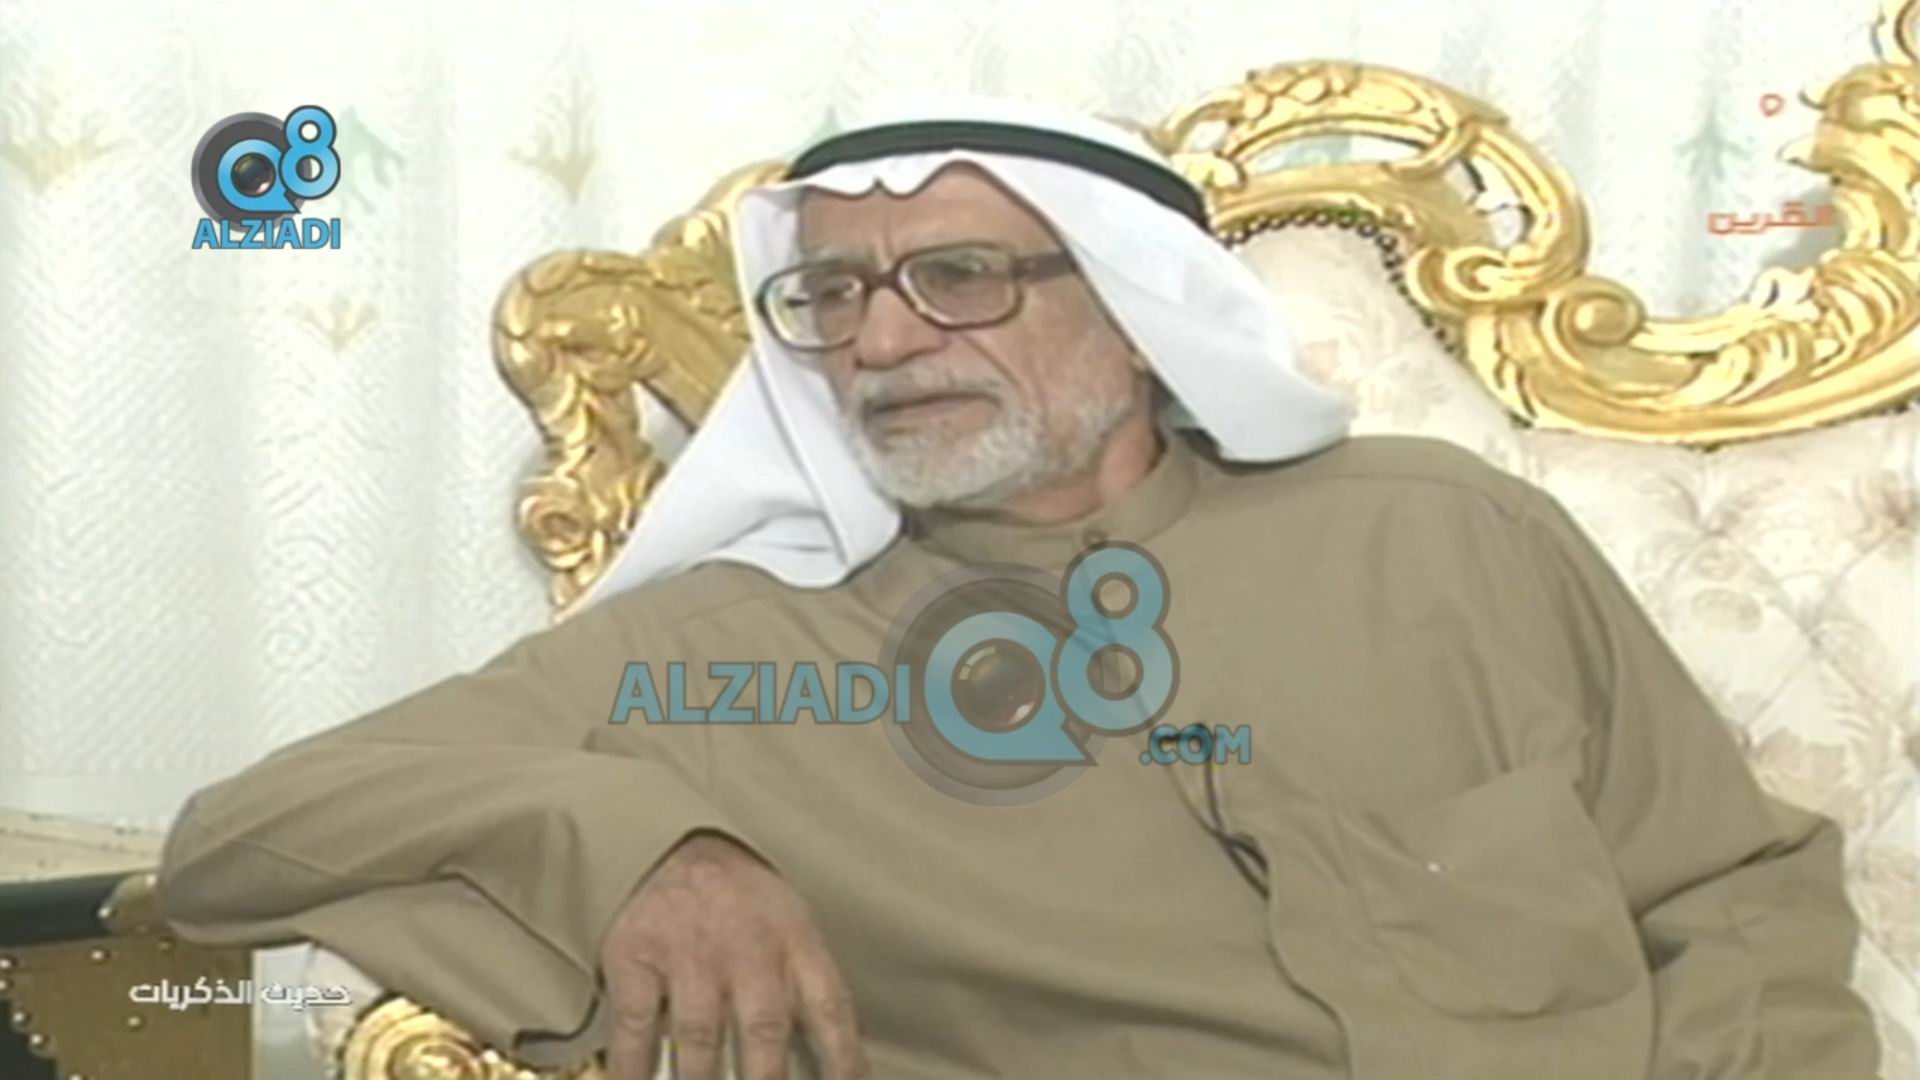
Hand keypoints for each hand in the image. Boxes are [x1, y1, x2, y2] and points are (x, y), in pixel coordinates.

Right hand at [599, 831, 870, 1079]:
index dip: (844, 1061)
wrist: (667, 838)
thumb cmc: (738, 896)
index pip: (831, 1009)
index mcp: (795, 940)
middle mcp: (747, 947)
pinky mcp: (638, 955)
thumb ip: (803, 982)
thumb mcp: (788, 920)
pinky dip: (633, 1068)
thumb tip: (823, 1059)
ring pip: (701, 1039)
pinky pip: (636, 1027)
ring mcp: (690, 952)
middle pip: (765, 1033)